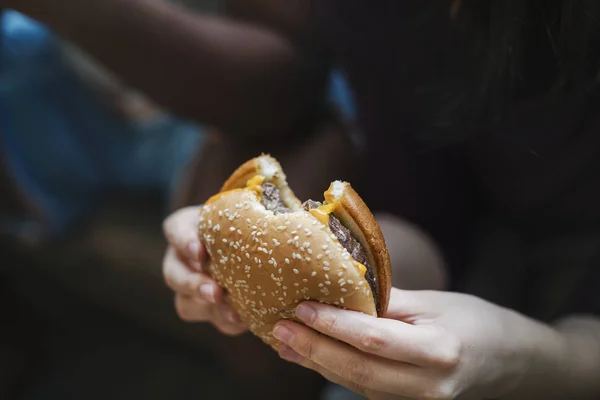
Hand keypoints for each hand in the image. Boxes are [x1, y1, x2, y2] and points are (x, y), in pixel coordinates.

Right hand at [162, 206, 246, 335]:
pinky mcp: (209, 309)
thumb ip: (253, 208)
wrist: (256, 241)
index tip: (200, 250)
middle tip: (214, 291)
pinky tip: (244, 320)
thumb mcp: (247, 208)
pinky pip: (212, 320)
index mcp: (186, 227)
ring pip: (187, 304)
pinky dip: (228, 321)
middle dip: (193, 284)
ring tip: (233, 313)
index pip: (176, 230)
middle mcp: (181, 260)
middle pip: (174, 274)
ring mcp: (191, 288)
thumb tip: (289, 206)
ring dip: (209, 309)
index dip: (184, 241)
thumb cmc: (250, 218)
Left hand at [272, 288, 545, 399]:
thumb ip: (389, 301)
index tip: (302, 307)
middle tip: (279, 328)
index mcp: (439, 351)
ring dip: (317, 362)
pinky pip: (364, 388)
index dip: (333, 324)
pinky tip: (313, 355)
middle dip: (313, 349)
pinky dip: (335, 371)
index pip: (374, 339)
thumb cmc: (477, 322)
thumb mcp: (437, 302)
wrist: (513, 364)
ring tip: (285, 340)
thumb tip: (342, 288)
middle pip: (357, 370)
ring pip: (356, 383)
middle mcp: (426, 386)